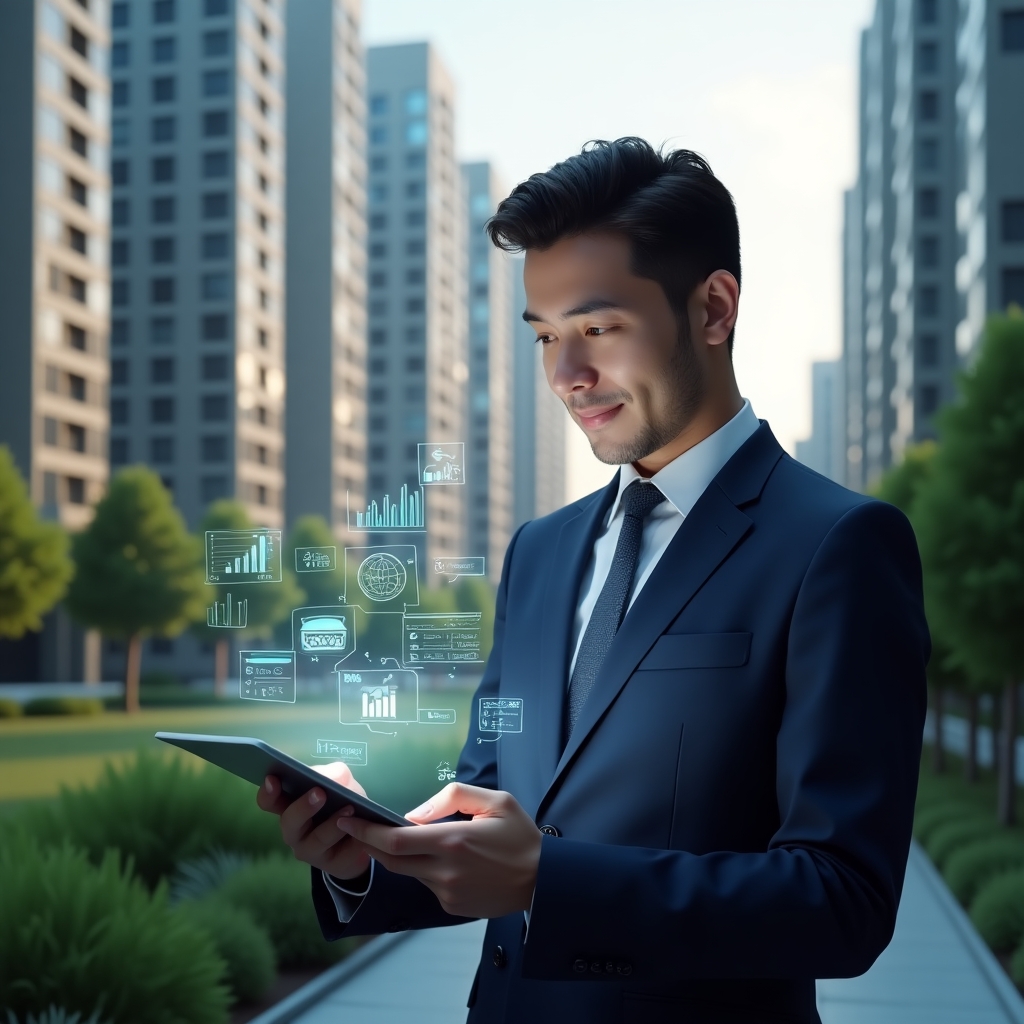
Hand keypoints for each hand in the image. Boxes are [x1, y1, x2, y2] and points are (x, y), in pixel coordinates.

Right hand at [256, 761, 371, 880]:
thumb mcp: (342, 783)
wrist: (364, 837)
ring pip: (317, 839)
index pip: (269, 802)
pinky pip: (341, 852)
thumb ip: (335, 774)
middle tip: (320, 793)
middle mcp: (294, 830)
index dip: (268, 792)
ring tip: (349, 808)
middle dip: (303, 807)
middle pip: (289, 821)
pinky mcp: (331, 864)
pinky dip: (353, 838)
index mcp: (290, 806)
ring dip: (333, 824)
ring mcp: (309, 850)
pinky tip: (361, 831)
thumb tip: (333, 778)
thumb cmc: (343, 803)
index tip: (272, 779)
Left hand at [335, 783, 540, 917]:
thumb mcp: (495, 801)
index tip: (348, 820)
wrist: (543, 880)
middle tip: (354, 827)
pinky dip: (424, 869)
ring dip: (400, 856)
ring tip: (399, 837)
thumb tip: (414, 813)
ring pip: (409, 872)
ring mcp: (447, 893)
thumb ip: (452, 797)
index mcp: (453, 841)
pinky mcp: (452, 907)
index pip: (395, 840)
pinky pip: (427, 884)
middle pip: (392, 860)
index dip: (366, 831)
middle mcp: (445, 870)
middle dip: (369, 844)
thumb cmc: (520, 835)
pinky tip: (440, 858)